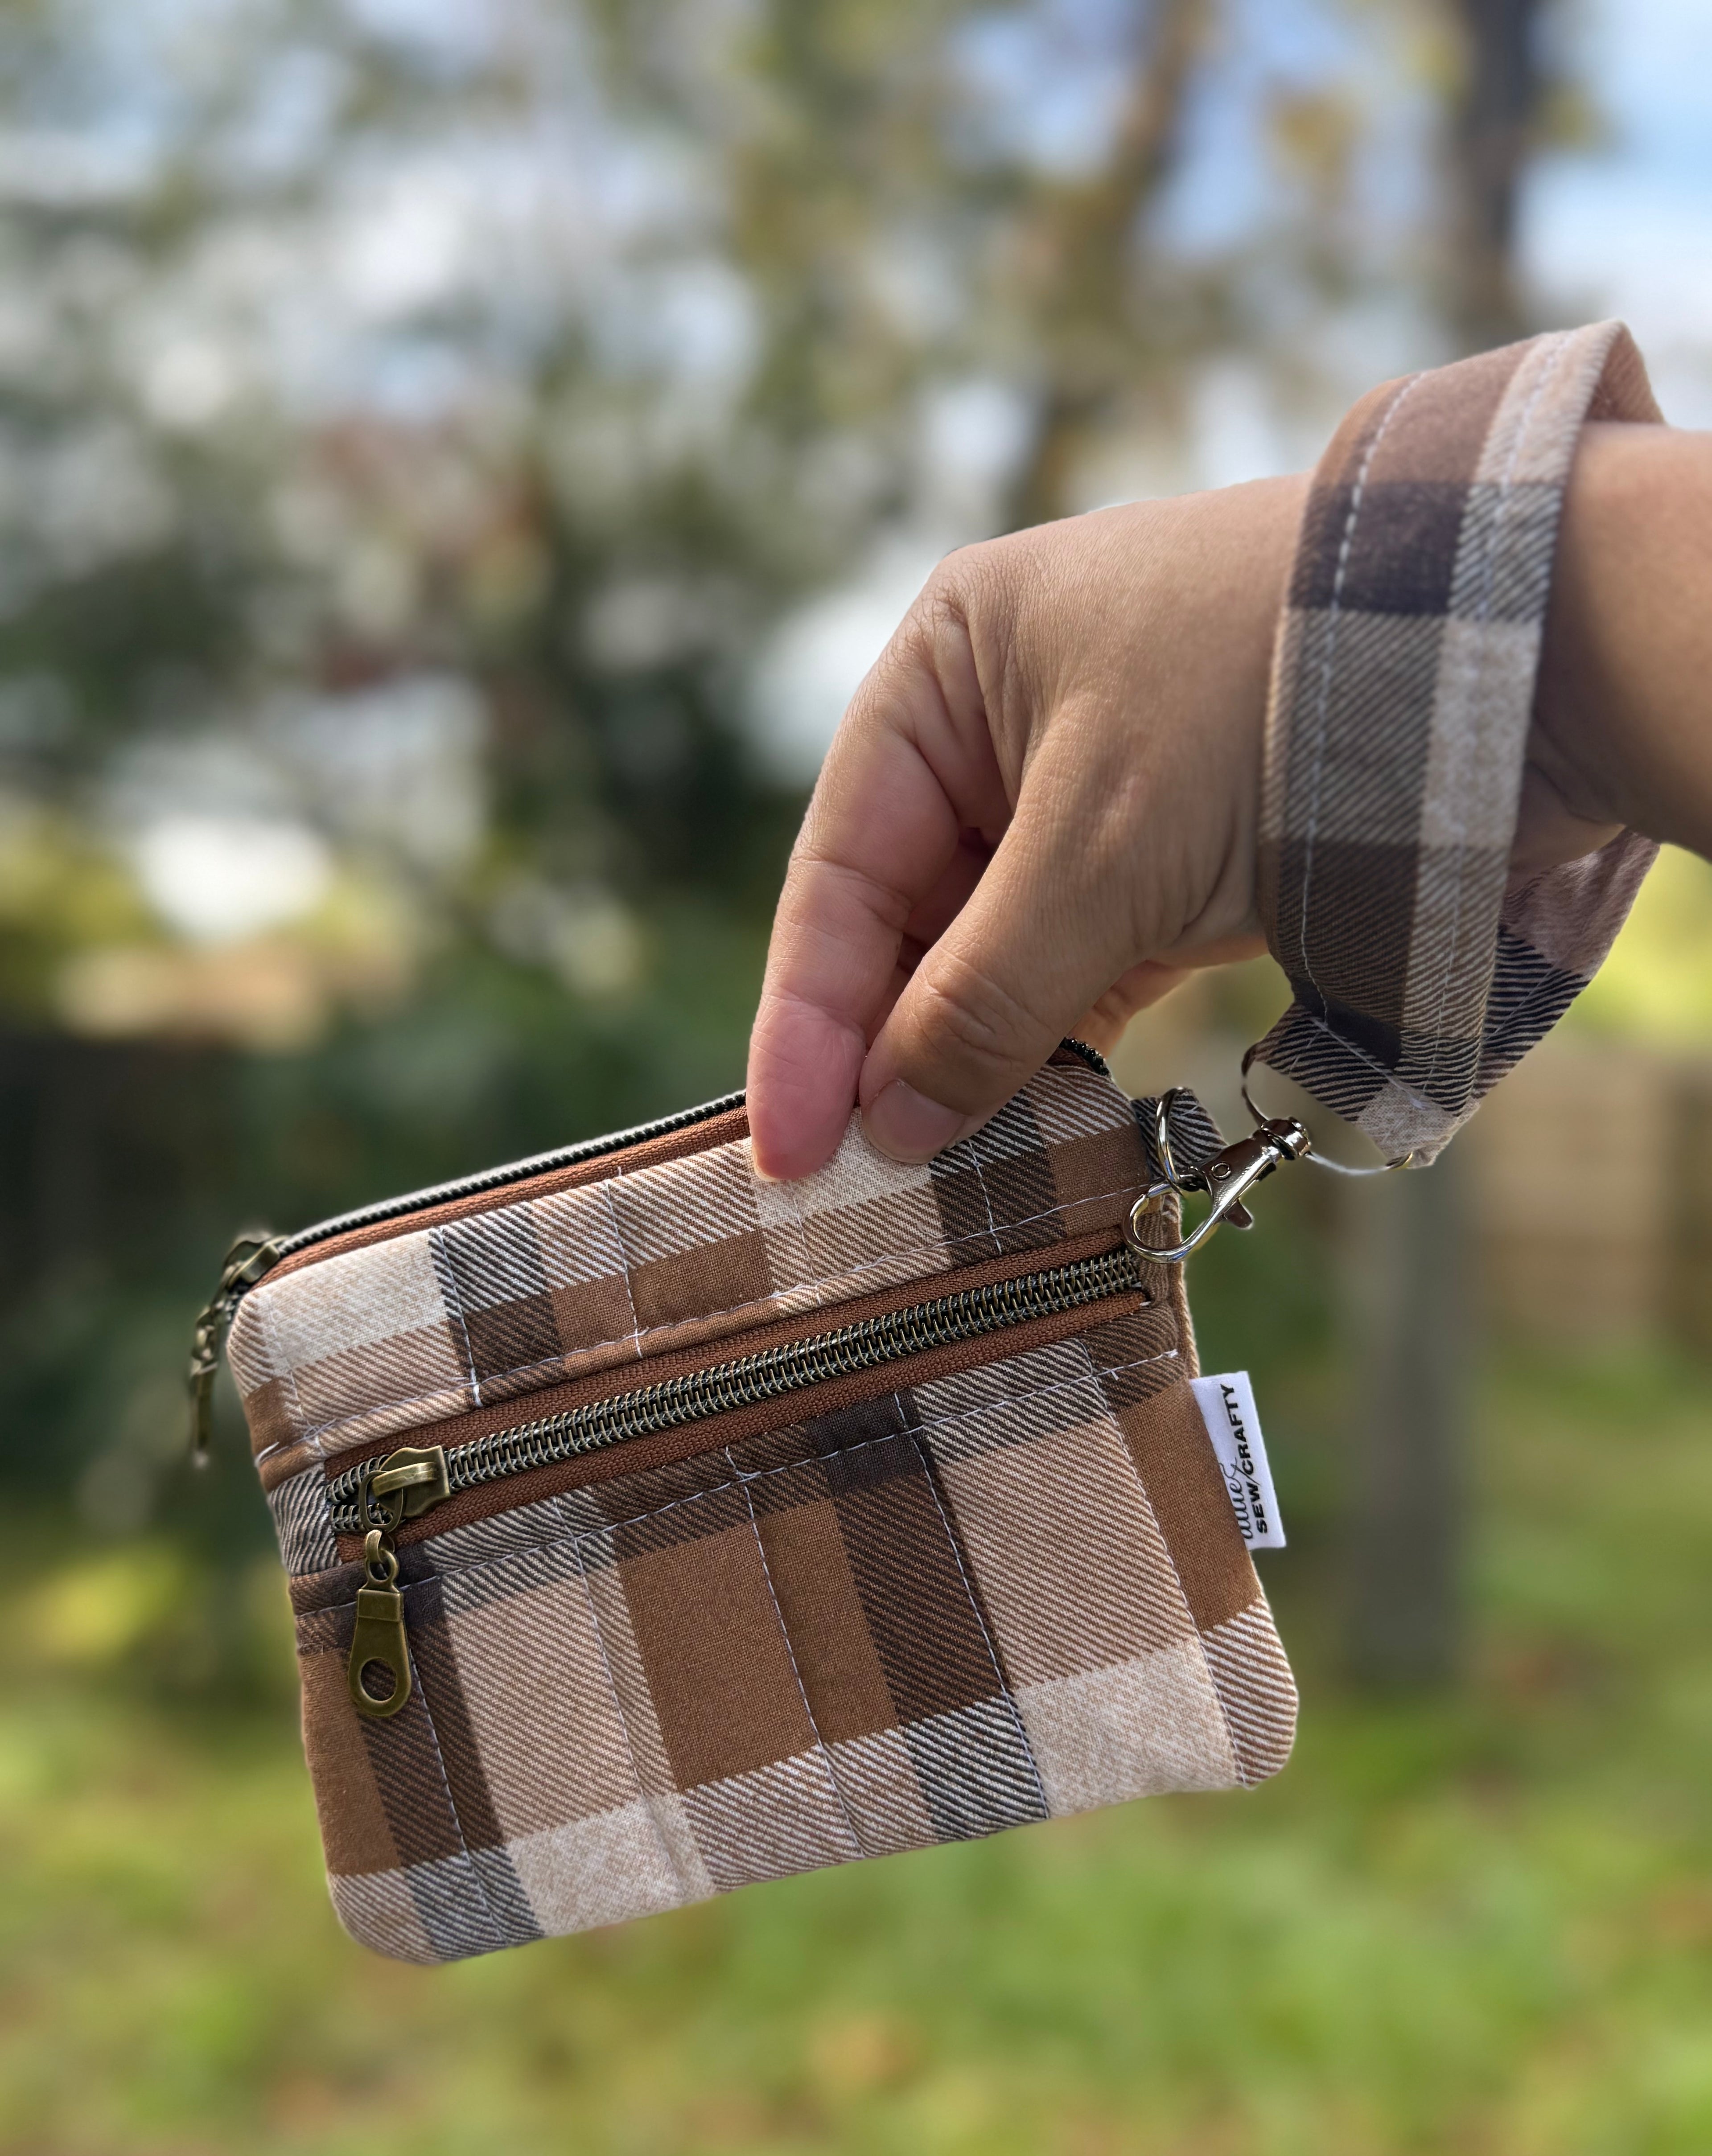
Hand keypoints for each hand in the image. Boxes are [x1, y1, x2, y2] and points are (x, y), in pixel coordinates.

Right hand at [746, 477, 1305, 1178]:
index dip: (806, 1018)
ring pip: (994, 953)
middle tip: (848, 1186)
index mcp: (951, 666)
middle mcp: (1006, 724)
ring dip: (967, 1061)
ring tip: (929, 1180)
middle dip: (884, 1048)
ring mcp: (1092, 795)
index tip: (785, 1147)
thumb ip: (982, 998)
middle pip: (908, 916)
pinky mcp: (1170, 862)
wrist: (1495, 670)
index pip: (839, 865)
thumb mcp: (1096, 856)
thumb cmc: (1261, 708)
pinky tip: (1020, 1132)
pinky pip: (1077, 971)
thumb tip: (890, 1129)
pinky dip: (1053, 1049)